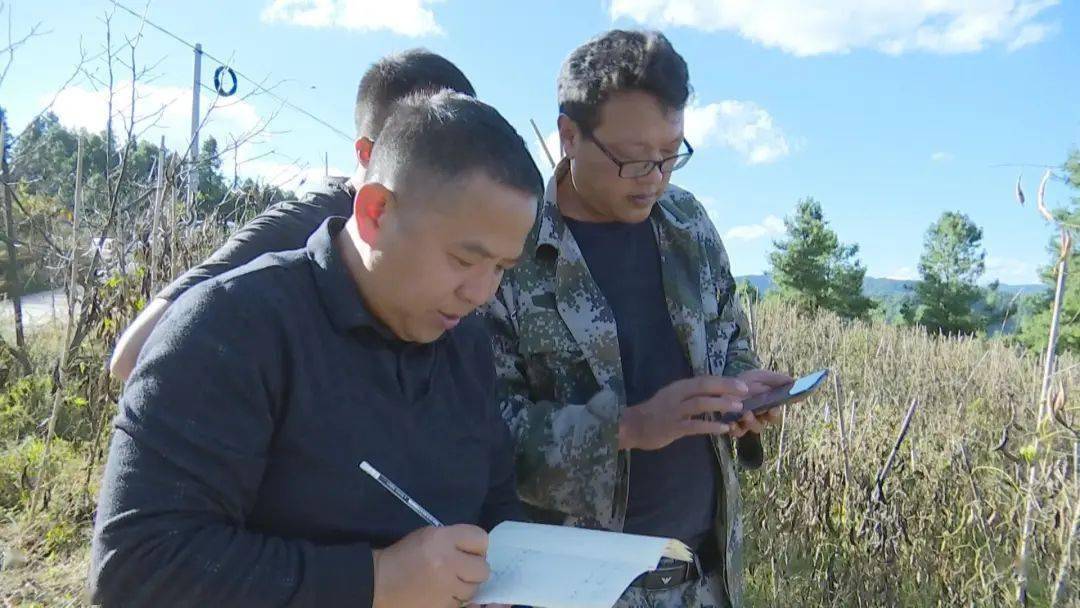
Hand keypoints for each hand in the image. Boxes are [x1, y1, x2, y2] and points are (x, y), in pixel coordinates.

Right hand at [372, 524, 490, 607]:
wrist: (379, 582)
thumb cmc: (404, 555)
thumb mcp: (428, 535)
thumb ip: (454, 539)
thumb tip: (477, 550)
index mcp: (443, 538)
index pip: (481, 539)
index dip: (478, 546)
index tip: (469, 551)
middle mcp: (447, 562)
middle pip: (483, 568)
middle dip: (474, 569)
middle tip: (461, 569)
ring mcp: (445, 587)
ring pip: (474, 589)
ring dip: (465, 586)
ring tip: (449, 582)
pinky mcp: (442, 606)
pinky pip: (461, 602)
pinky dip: (455, 598)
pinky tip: (442, 592)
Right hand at [619, 376, 747, 450]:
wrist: (634, 426)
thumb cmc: (657, 412)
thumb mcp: (674, 397)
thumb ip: (692, 394)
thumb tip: (717, 392)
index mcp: (679, 387)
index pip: (705, 380)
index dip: (725, 381)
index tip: (743, 384)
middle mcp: (677, 395)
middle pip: (704, 387)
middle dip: (726, 388)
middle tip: (746, 392)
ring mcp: (674, 411)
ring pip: (700, 404)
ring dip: (720, 404)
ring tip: (738, 408)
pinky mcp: (672, 428)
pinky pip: (694, 426)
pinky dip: (710, 426)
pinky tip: (724, 429)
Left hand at [727, 369, 791, 437]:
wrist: (726, 384)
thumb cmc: (746, 382)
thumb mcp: (761, 377)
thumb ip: (776, 380)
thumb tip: (793, 381)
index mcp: (767, 408)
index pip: (774, 416)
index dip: (775, 414)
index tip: (773, 409)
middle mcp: (758, 418)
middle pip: (764, 424)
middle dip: (764, 419)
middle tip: (759, 412)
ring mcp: (745, 423)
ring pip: (752, 428)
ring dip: (751, 422)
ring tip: (746, 413)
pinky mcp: (732, 426)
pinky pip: (736, 431)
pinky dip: (735, 429)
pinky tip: (732, 423)